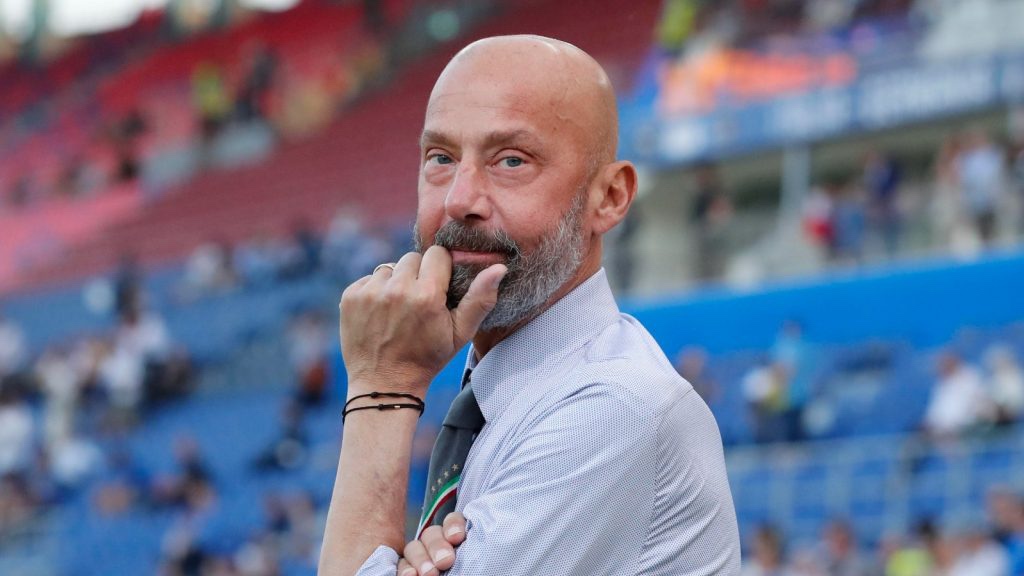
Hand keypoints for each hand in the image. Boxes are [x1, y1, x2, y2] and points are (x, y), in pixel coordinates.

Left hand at [339, 246, 505, 394]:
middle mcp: (397, 289)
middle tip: (418, 301)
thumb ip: (480, 299)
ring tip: (399, 309)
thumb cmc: (427, 358)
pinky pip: (368, 279)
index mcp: (427, 295)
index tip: (438, 288)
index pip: (437, 254)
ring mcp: (370, 293)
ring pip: (389, 267)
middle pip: (412, 258)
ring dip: (395, 282)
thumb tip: (499, 268)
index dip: (440, 270)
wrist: (384, 384)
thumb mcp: (461, 333)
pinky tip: (381, 314)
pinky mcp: (350, 297)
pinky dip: (375, 291)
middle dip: (418, 274)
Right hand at [397, 513, 467, 575]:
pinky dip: (405, 569)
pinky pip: (401, 565)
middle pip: (431, 534)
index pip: (452, 521)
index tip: (456, 537)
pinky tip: (411, 575)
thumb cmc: (471, 572)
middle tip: (445, 561)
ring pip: (413, 548)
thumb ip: (469, 550)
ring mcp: (420, 558)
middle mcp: (437, 546)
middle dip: (437, 545)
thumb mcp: (473, 560)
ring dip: (420, 559)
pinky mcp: (408, 569)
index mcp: (456, 539)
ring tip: (429, 573)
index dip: (453, 525)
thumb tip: (483, 545)